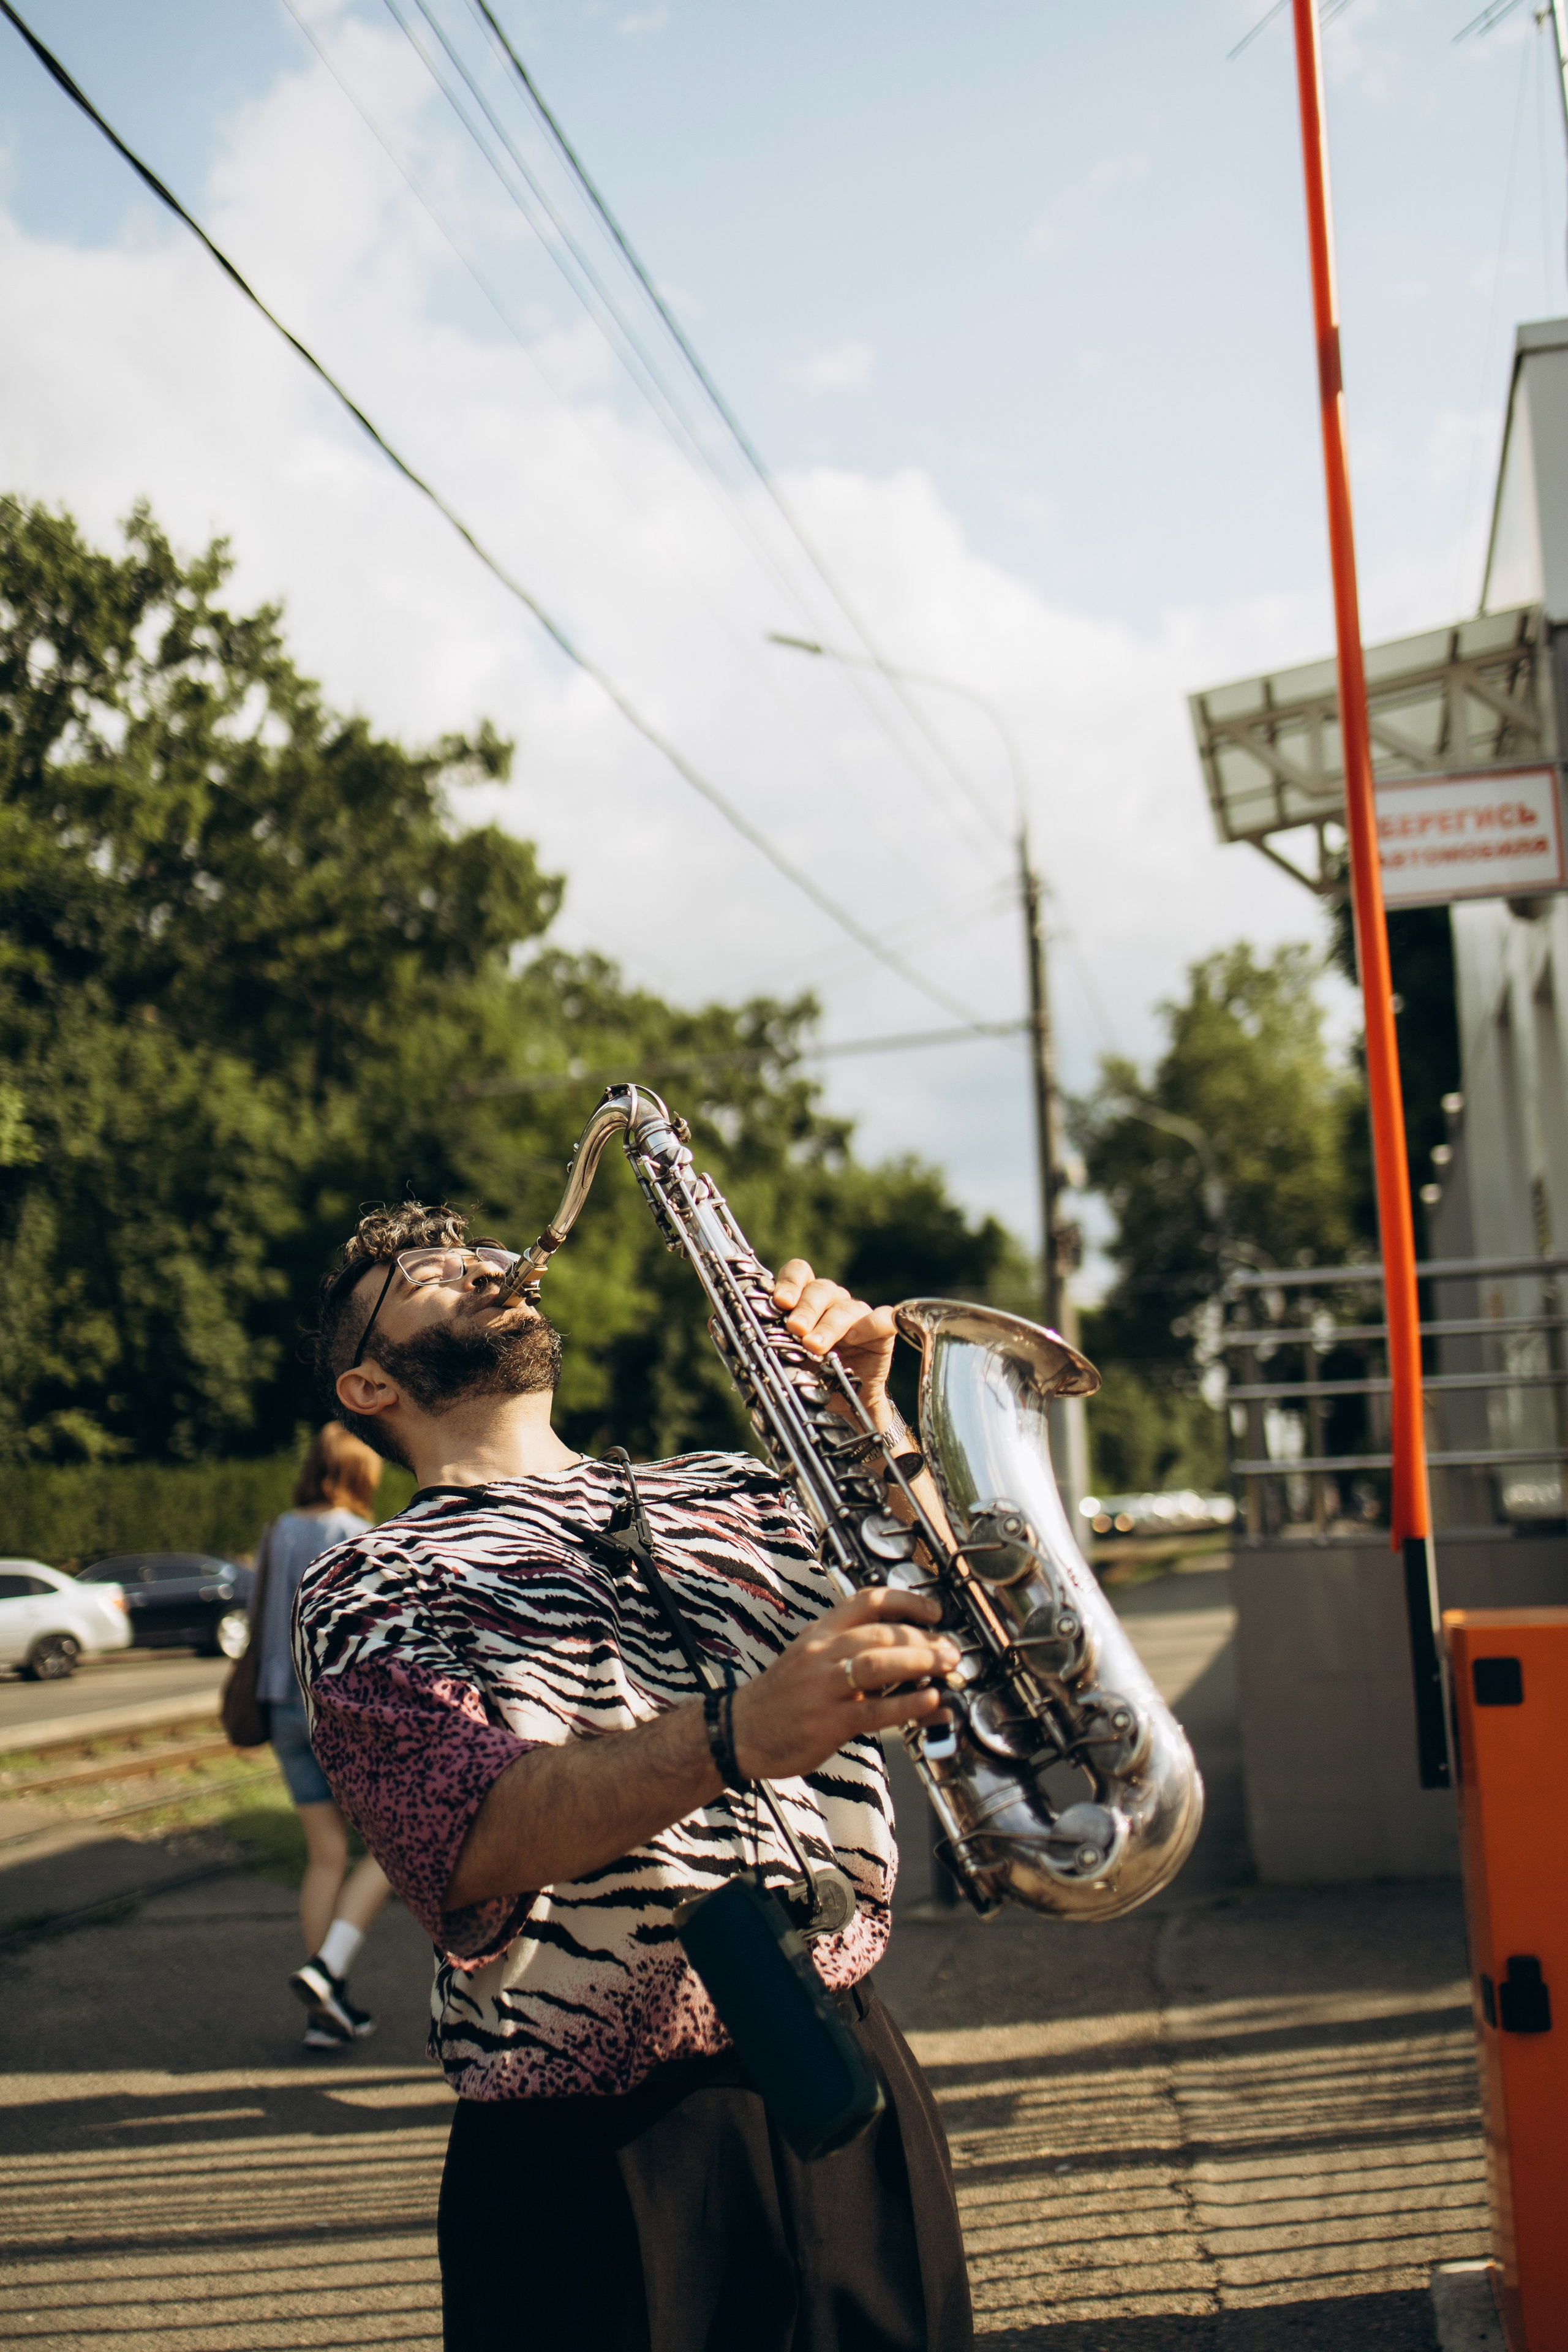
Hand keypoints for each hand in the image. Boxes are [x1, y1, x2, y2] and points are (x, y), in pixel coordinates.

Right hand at [729, 1587, 958, 1780]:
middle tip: (950, 1650)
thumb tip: (908, 1659)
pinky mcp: (828, 1721)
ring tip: (947, 1667)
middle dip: (923, 1639)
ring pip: (879, 1664)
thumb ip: (854, 1656)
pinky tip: (931, 1703)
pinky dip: (908, 1705)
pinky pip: (876, 1710)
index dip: (906, 1602)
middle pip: (880, 1632)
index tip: (933, 1613)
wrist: (741, 1730)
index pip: (867, 1601)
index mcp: (820, 1633)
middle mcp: (821, 1653)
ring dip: (920, 1662)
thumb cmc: (783, 1698)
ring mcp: (824, 1686)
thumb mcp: (812, 1661)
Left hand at [772, 1258, 896, 1405]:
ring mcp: (857, 1315)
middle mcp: (831, 1302)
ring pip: (846, 1307)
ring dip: (829, 1325)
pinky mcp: (881, 1332)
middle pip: (821, 1289)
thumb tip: (750, 1343)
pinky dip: (870, 1324)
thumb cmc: (810, 1379)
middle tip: (796, 1328)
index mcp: (804, 1301)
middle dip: (806, 1309)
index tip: (781, 1302)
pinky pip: (881, 1319)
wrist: (841, 1407)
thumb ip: (772, 1345)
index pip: (799, 1273)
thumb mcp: (787, 1361)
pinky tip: (856, 1338)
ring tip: (815, 1346)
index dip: (790, 1282)